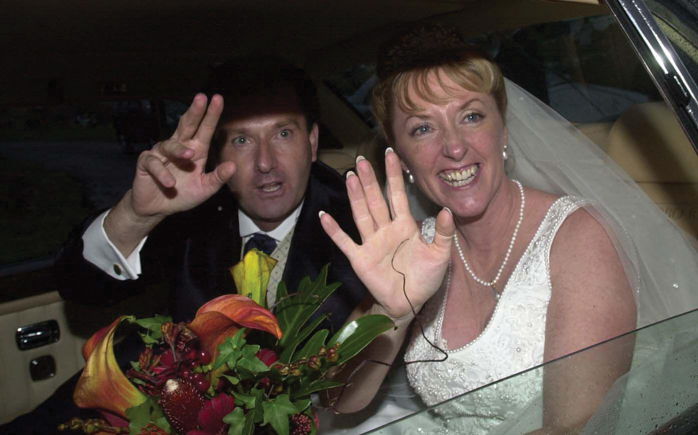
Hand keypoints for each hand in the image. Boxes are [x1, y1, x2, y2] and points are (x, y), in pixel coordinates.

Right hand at [104, 94, 235, 255]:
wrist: (157, 208)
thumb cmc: (183, 194)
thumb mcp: (205, 188)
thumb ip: (218, 178)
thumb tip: (233, 166)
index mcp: (196, 150)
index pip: (205, 129)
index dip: (211, 114)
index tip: (217, 98)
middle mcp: (180, 147)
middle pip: (187, 125)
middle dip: (195, 112)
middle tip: (201, 98)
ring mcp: (161, 154)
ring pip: (170, 144)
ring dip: (180, 149)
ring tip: (190, 155)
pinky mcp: (147, 163)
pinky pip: (154, 163)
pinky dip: (162, 173)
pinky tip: (170, 183)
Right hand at [320, 149, 454, 319]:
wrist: (410, 303)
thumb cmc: (426, 277)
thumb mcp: (441, 255)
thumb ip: (444, 233)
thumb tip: (448, 210)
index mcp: (405, 226)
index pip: (398, 195)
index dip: (394, 175)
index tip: (390, 154)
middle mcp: (386, 229)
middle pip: (376, 200)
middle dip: (369, 180)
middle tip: (362, 160)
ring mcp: (371, 243)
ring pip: (362, 214)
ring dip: (355, 196)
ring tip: (350, 177)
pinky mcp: (360, 258)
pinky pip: (345, 241)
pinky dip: (334, 230)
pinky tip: (325, 216)